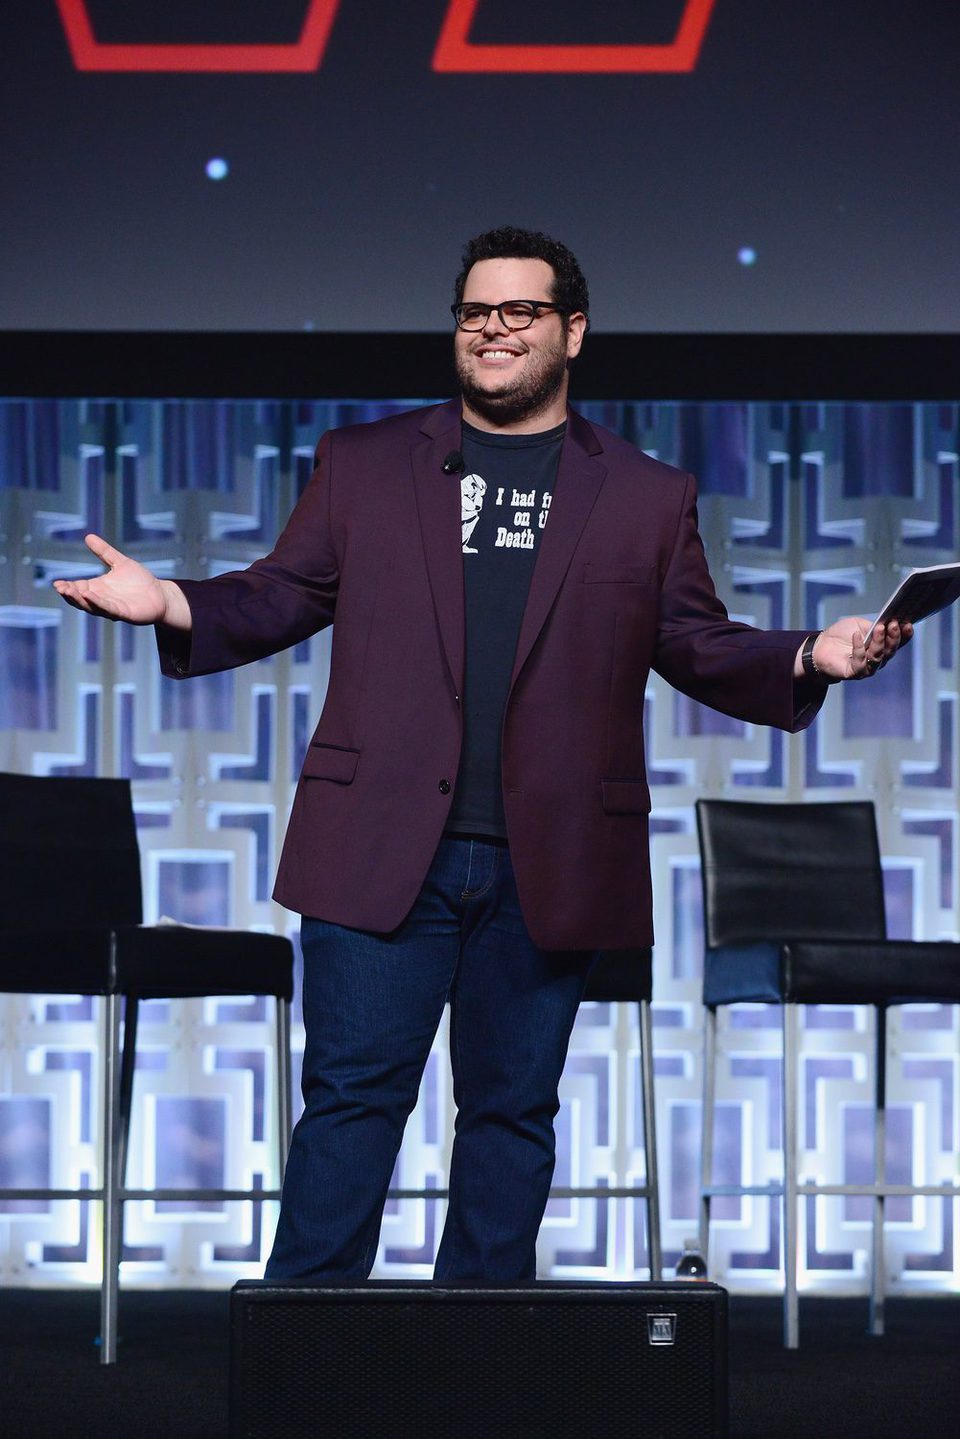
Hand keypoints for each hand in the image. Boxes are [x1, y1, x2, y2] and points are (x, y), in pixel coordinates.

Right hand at [52, 533, 189, 627]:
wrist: (160, 594)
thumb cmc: (140, 581)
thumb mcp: (120, 562)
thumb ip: (104, 552)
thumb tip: (88, 536)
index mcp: (99, 589)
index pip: (78, 589)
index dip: (68, 587)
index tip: (57, 583)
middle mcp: (103, 600)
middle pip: (81, 599)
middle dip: (70, 594)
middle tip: (60, 587)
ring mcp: (112, 608)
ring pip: (92, 606)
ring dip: (81, 599)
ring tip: (70, 591)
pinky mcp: (124, 613)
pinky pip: (108, 609)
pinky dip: (98, 603)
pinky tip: (89, 595)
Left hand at [808, 616, 912, 681]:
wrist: (820, 646)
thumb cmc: (841, 635)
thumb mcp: (859, 624)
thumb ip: (872, 625)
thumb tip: (884, 624)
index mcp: (882, 646)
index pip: (898, 642)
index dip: (904, 634)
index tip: (907, 623)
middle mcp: (878, 659)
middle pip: (890, 650)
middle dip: (893, 637)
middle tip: (893, 624)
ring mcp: (867, 667)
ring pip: (878, 657)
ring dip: (879, 642)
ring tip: (879, 628)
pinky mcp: (854, 672)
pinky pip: (860, 662)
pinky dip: (859, 648)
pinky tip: (856, 636)